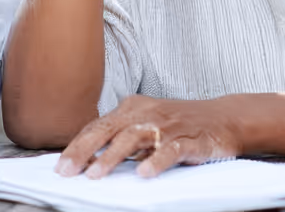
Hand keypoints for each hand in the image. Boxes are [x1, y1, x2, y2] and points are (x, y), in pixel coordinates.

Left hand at [54, 95, 239, 178]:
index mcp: (131, 108)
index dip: (77, 146)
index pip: (97, 127)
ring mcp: (168, 125)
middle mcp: (146, 113)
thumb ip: (120, 136)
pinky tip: (144, 174)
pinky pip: (170, 150)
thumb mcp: (145, 124)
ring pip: (135, 138)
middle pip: (109, 130)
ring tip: (96, 174)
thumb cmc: (178, 124)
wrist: (223, 118)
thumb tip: (87, 158)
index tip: (60, 166)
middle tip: (68, 170)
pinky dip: (156, 161)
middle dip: (85, 150)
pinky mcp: (190, 139)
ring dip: (113, 157)